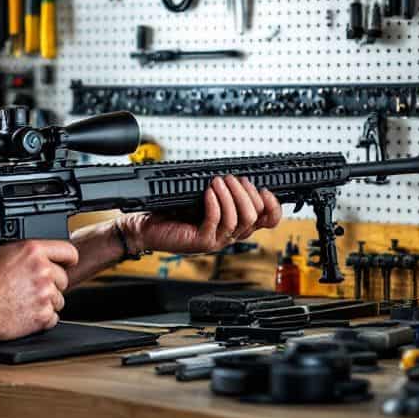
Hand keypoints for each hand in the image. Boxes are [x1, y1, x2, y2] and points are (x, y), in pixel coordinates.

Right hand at [0, 239, 78, 340]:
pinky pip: (53, 318)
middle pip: (64, 279)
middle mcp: (42, 270)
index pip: (67, 251)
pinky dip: (42, 319)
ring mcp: (45, 293)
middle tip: (32, 289)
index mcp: (32, 250)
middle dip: (52, 285)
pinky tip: (26, 315)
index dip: (68, 260)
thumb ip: (18, 252)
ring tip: (25, 303)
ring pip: (59, 300)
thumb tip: (22, 253)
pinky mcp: (43, 315)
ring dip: (46, 303)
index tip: (68, 264)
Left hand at [124, 175, 282, 254]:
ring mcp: (216, 240)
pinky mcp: (201, 242)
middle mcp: (229, 235)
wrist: (146, 227)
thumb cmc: (172, 211)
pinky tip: (208, 193)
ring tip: (218, 181)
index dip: (273, 206)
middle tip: (232, 178)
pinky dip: (215, 204)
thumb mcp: (203, 198)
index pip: (268, 221)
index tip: (264, 189)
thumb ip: (222, 191)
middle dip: (246, 193)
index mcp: (235, 224)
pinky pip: (216, 222)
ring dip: (231, 195)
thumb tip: (236, 175)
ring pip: (238, 220)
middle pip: (255, 217)